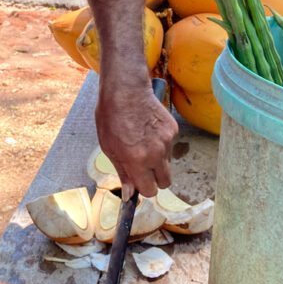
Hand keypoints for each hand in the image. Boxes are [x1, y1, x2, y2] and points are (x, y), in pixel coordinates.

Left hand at [95, 83, 177, 198]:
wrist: (125, 90)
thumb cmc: (111, 117)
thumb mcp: (108, 148)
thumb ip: (123, 172)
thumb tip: (130, 193)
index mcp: (137, 160)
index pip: (150, 190)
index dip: (143, 188)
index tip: (138, 183)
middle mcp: (156, 153)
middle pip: (165, 182)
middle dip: (154, 179)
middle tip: (142, 167)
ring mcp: (167, 141)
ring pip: (167, 163)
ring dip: (157, 159)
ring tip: (142, 142)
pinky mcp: (174, 129)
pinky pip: (169, 146)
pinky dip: (161, 143)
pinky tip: (148, 130)